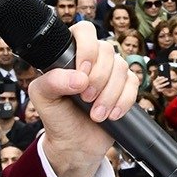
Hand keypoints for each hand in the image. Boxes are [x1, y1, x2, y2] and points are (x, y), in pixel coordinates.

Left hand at [27, 19, 137, 176]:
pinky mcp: (125, 87)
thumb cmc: (57, 118)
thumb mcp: (42, 98)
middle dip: (98, 79)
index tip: (82, 74)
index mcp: (70, 55)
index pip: (85, 31)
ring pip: (122, 69)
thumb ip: (51, 82)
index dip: (87, 49)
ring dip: (109, 95)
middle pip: (108, 51)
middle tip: (85, 99)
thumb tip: (79, 78)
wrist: (75, 145)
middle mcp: (93, 60)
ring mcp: (110, 73)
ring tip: (96, 115)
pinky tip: (111, 115)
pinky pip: (134, 84)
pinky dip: (123, 101)